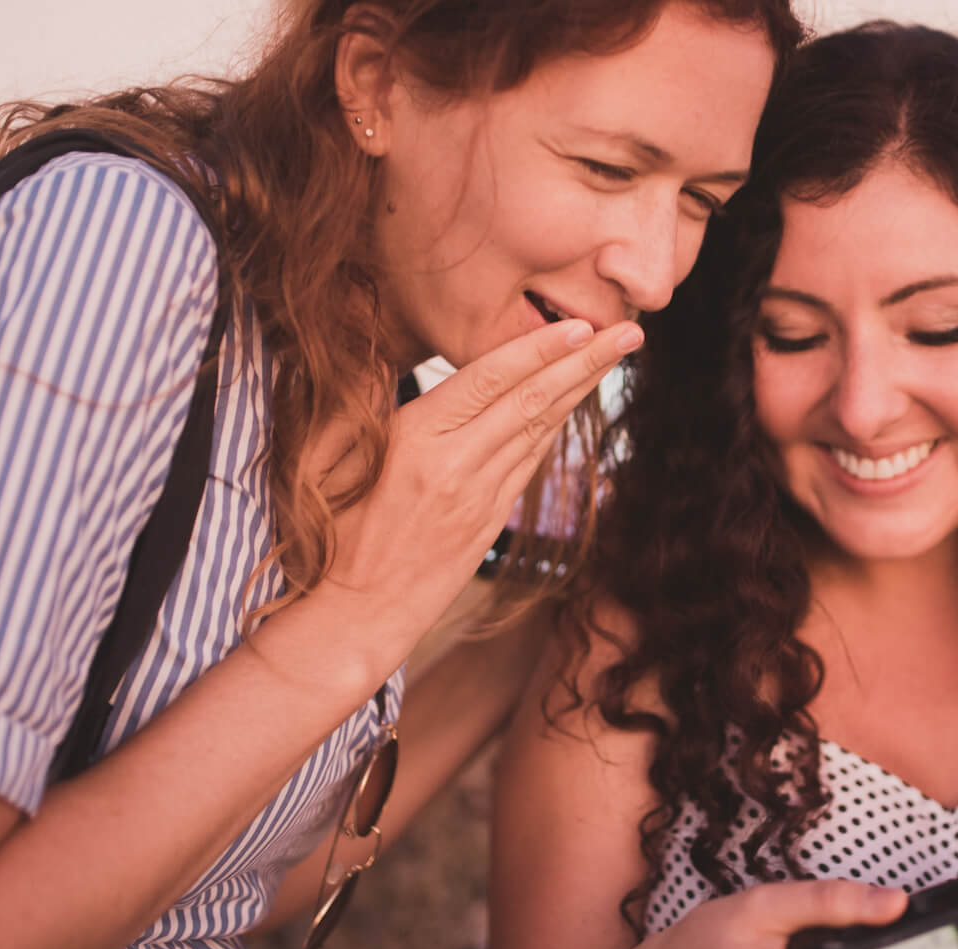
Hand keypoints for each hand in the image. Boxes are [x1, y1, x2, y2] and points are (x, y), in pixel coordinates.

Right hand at [313, 318, 640, 669]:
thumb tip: (379, 357)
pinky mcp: (490, 522)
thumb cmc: (330, 534)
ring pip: (539, 431)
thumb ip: (358, 404)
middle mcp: (457, 466)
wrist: (355, 615)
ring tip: (615, 358)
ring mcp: (480, 497)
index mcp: (416, 440)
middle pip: (532, 401)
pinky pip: (529, 463)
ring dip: (580, 390)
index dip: (540, 349)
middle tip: (630, 332)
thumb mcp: (328, 461)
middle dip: (585, 362)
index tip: (582, 324)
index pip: (490, 380)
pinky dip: (554, 429)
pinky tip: (573, 406)